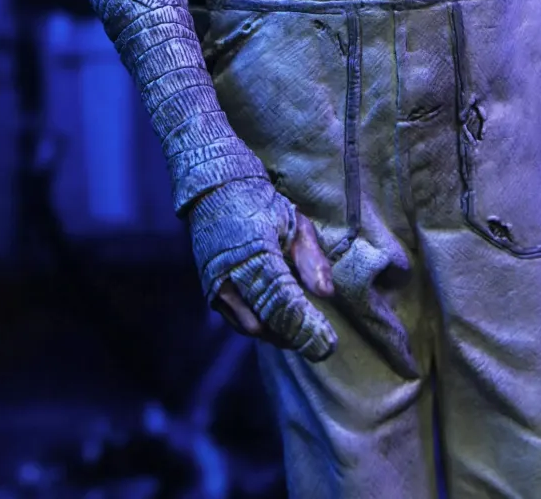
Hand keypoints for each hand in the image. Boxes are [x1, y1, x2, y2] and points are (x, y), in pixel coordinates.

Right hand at [187, 179, 337, 361]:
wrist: (216, 193)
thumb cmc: (262, 206)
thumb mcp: (294, 222)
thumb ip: (311, 258)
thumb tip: (328, 293)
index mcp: (256, 254)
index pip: (283, 302)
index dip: (306, 325)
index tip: (328, 342)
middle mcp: (232, 275)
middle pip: (266, 322)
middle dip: (295, 338)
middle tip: (321, 346)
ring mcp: (218, 287)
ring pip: (251, 328)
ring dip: (278, 336)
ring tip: (305, 337)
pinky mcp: (211, 293)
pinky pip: (238, 322)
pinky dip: (261, 328)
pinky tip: (281, 328)